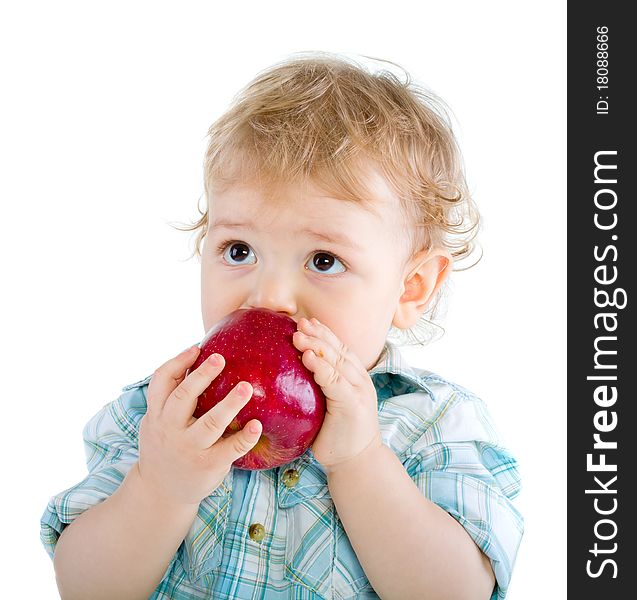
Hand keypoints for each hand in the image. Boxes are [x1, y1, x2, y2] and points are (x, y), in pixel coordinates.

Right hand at [137, 346, 261, 505]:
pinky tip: (257, 425)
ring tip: (246, 387)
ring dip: (230, 404)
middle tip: (221, 358)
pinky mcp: (208, 465)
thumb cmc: (165, 445)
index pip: (160, 382)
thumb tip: (197, 357)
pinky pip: (230, 448)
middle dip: (202, 376)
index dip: (177, 362)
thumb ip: (171, 398)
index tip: (196, 348)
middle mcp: (170, 429)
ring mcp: (190, 448)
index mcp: (157, 414)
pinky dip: (245, 437)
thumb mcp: (156, 421)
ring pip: (210, 423)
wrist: (159, 492)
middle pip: (184, 398)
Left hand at [292, 318, 382, 473]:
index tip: (306, 322)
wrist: (357, 462)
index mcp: (355, 378)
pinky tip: (307, 358)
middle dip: (318, 334)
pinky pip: (334, 381)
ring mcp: (358, 391)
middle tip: (298, 322)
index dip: (324, 333)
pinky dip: (321, 367)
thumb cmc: (338, 435)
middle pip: (338, 349)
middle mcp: (359, 380)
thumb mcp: (328, 406)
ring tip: (298, 335)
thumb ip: (318, 388)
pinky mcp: (352, 404)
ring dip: (316, 346)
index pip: (339, 348)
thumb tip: (289, 376)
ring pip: (337, 361)